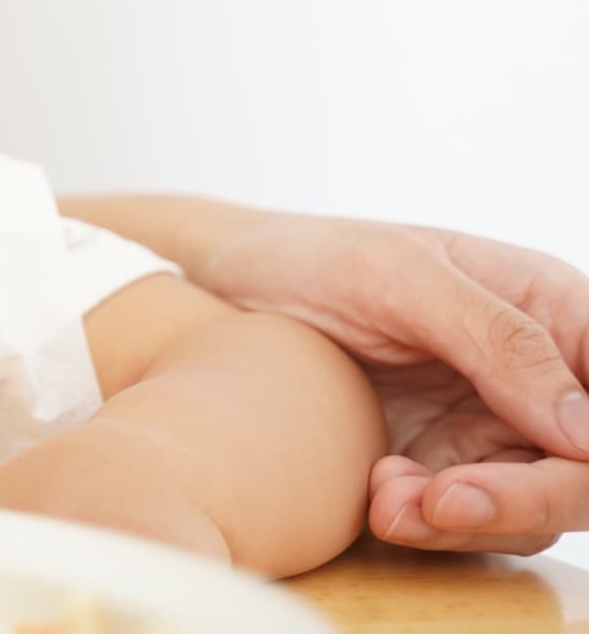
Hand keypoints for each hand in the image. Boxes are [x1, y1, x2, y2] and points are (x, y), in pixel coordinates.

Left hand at [201, 214, 588, 553]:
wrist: (224, 288)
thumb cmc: (312, 256)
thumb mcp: (400, 277)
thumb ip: (500, 340)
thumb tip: (586, 429)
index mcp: (552, 308)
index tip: (555, 463)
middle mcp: (538, 374)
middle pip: (582, 470)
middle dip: (521, 499)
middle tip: (442, 502)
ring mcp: (494, 422)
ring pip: (531, 508)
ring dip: (464, 519)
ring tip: (386, 497)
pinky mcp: (444, 462)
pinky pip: (468, 518)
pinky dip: (428, 521)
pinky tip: (376, 496)